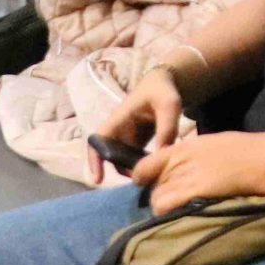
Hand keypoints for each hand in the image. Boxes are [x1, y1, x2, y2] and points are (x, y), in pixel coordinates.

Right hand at [90, 66, 187, 181]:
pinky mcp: (136, 143)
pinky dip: (141, 166)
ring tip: (152, 175)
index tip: (98, 179)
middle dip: (121, 170)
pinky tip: (157, 170)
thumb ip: (167, 128)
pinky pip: (134, 159)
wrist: (164, 85)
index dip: (94, 160)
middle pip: (111, 157)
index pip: (98, 141)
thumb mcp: (169, 105)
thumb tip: (163, 155)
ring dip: (133, 169)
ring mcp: (126, 139)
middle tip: (141, 178)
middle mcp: (118, 131)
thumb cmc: (162, 92)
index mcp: (118, 119)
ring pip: (122, 160)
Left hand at [133, 130, 264, 212]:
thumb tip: (179, 166)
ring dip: (163, 206)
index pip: (145, 165)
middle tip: (173, 198)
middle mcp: (177, 163)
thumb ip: (189, 155)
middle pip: (151, 185)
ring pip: (155, 198)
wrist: (260, 160)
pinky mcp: (190, 194)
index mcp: (182, 148)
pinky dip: (166, 213)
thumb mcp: (210, 143)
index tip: (146, 183)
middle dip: (158, 192)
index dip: (142, 176)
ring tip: (178, 209)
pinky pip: (164, 207)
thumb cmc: (242, 149)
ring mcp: (183, 179)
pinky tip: (179, 214)